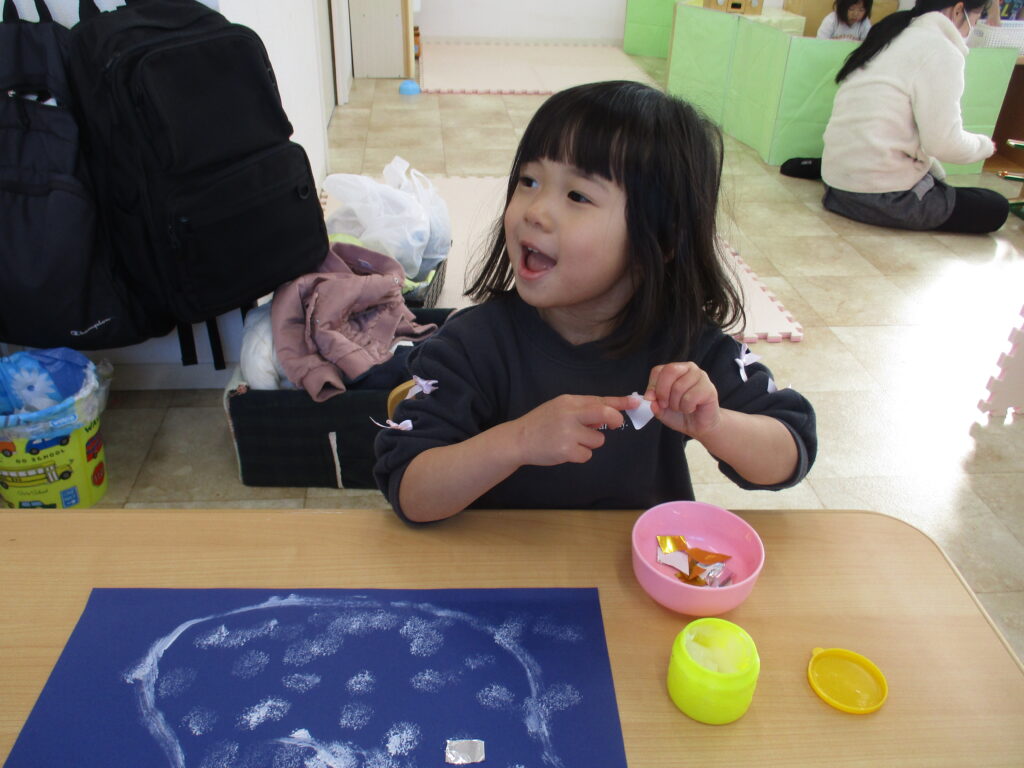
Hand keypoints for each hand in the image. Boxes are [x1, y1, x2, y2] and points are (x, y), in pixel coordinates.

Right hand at [511, 394, 632, 466]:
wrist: (519, 439)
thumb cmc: (542, 423)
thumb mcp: (560, 408)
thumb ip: (583, 409)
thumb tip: (608, 414)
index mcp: (570, 401)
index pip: (600, 399)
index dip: (621, 401)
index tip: (637, 402)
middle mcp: (570, 414)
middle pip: (605, 414)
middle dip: (615, 420)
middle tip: (613, 425)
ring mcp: (568, 433)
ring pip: (598, 439)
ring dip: (589, 442)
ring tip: (571, 441)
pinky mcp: (566, 451)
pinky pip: (587, 454)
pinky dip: (580, 455)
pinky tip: (566, 450)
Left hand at [645, 362, 720, 437]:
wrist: (698, 426)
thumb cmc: (680, 415)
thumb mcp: (661, 410)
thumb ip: (654, 403)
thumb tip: (649, 397)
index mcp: (675, 370)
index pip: (658, 370)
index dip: (652, 386)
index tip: (651, 399)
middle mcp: (689, 368)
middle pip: (670, 371)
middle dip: (663, 392)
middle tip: (665, 405)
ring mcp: (701, 376)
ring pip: (679, 387)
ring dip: (676, 404)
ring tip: (681, 408)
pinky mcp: (709, 388)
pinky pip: (690, 397)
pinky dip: (686, 408)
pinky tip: (691, 408)